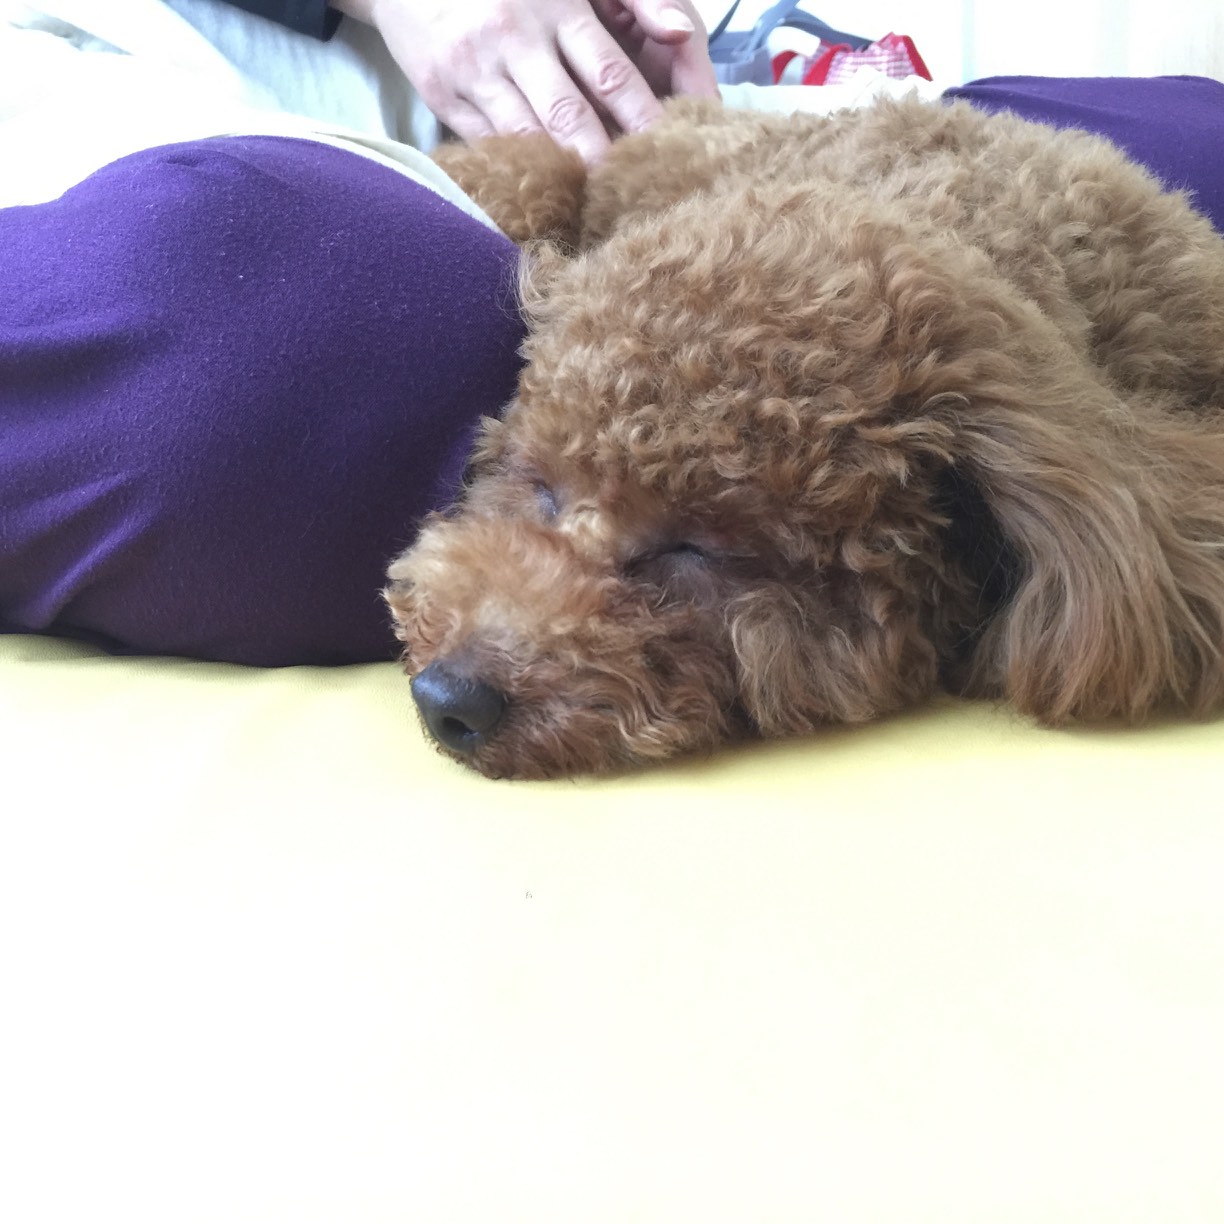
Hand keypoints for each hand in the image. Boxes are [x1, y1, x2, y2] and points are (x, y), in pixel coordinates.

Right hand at [333, 0, 718, 161]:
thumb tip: (682, 33)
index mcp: (556, 4)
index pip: (611, 74)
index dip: (643, 121)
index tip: (667, 156)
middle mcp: (514, 38)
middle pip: (569, 115)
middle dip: (605, 160)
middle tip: (634, 197)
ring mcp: (475, 70)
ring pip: (526, 138)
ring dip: (563, 175)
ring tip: (597, 206)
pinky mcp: (443, 95)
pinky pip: (488, 145)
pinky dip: (519, 171)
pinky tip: (546, 193)